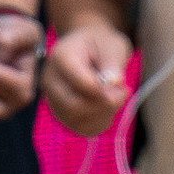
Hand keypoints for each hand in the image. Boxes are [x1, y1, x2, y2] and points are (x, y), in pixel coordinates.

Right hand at [41, 21, 133, 138]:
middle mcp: (50, 80)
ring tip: (117, 97)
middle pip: (74, 106)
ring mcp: (53, 99)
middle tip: (124, 92)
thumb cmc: (102, 45)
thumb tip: (115, 82)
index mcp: (60, 57)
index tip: (123, 86)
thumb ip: (113, 62)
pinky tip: (108, 107)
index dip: (104, 91)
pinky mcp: (62, 114)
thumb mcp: (112, 45)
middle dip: (104, 105)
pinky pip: (82, 128)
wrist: (90, 49)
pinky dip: (101, 122)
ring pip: (78, 121)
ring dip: (105, 114)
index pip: (79, 83)